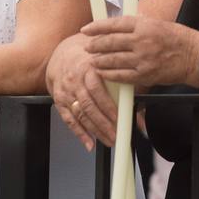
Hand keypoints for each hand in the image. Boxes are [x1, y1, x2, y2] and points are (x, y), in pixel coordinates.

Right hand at [46, 34, 118, 149]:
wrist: (63, 55)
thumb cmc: (89, 60)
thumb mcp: (107, 65)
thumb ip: (123, 84)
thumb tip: (139, 107)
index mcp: (88, 68)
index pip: (98, 90)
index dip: (109, 107)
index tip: (121, 119)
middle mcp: (75, 80)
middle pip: (89, 106)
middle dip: (104, 124)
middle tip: (117, 136)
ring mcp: (65, 92)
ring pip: (80, 115)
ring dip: (95, 131)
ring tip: (109, 141)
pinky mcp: (59, 101)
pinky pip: (69, 120)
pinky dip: (80, 133)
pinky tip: (89, 143)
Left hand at [84, 15, 198, 87]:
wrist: (196, 57)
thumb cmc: (178, 39)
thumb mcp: (158, 24)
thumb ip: (137, 25)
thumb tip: (116, 26)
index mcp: (144, 24)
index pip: (114, 24)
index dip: (97, 27)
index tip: (86, 29)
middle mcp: (142, 40)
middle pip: (110, 42)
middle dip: (95, 45)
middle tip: (87, 47)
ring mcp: (143, 59)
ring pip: (113, 60)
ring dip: (99, 61)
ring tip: (92, 60)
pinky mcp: (146, 74)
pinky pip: (122, 76)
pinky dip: (110, 74)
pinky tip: (103, 73)